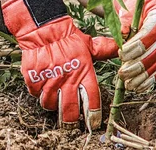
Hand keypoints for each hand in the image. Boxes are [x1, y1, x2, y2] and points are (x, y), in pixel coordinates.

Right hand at [2, 0, 117, 128]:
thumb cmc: (67, 36)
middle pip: (69, 110)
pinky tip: (41, 86)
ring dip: (52, 104)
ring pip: (49, 104)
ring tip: (53, 101)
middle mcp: (67, 79)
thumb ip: (104, 50)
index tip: (93, 122)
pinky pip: (35, 93)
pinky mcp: (33, 77)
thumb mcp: (88, 43)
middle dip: (71, 121)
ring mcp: (49, 79)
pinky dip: (37, 92)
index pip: (91, 100)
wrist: (43, 28)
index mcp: (83, 72)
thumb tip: (122, 48)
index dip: (93, 114)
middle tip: (71, 125)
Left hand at [114, 0, 155, 92]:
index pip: (146, 37)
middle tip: (121, 73)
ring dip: (141, 77)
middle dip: (135, 66)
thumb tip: (123, 32)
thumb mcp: (133, 6)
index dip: (133, 48)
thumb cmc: (141, 6)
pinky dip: (149, 81)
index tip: (120, 54)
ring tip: (127, 84)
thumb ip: (126, 17)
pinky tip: (138, 88)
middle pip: (152, 55)